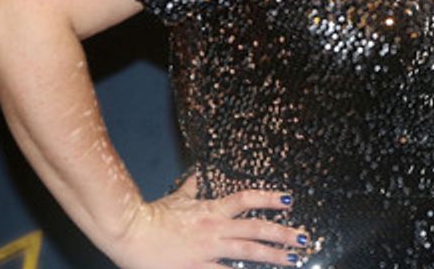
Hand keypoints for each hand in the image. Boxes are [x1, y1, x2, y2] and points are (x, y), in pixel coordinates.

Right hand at [107, 175, 307, 268]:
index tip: (289, 200)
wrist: (129, 232)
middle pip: (256, 229)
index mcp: (211, 210)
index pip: (247, 199)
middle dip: (282, 233)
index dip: (269, 198)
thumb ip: (191, 188)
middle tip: (304, 237)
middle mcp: (215, 229)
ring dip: (273, 256)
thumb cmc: (151, 216)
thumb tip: (197, 174)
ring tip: (293, 259)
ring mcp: (208, 250)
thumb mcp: (176, 198)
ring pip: (248, 252)